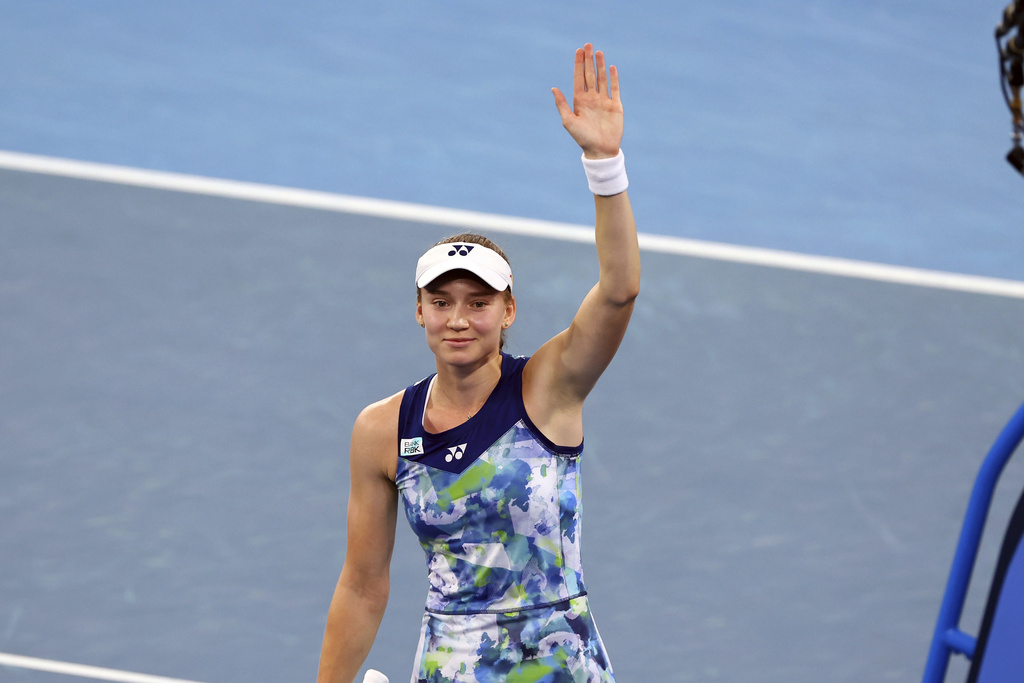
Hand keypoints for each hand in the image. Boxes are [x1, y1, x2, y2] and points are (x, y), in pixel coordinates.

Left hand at [552, 43, 623, 159]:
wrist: (600, 150)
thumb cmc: (582, 138)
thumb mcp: (569, 121)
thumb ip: (562, 104)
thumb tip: (553, 88)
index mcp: (579, 101)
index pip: (579, 78)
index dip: (578, 64)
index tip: (578, 51)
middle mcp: (592, 98)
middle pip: (590, 75)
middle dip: (588, 60)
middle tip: (588, 45)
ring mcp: (604, 101)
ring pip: (602, 78)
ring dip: (600, 65)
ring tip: (599, 52)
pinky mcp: (615, 105)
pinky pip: (615, 88)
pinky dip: (614, 78)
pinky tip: (611, 67)